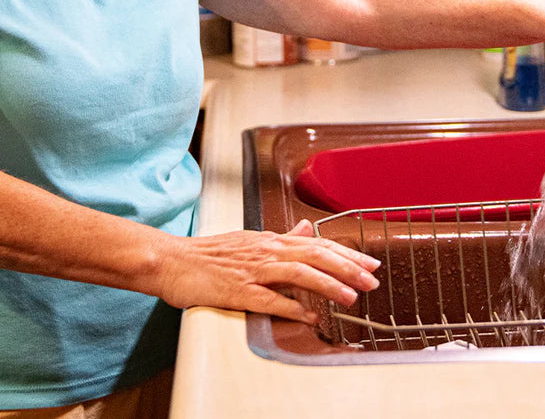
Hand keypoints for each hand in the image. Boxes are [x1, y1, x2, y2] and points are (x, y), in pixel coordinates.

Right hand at [154, 219, 380, 322]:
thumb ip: (280, 237)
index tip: (369, 263)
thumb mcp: (250, 239)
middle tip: (372, 279)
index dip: (345, 253)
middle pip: (314, 255)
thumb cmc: (209, 254)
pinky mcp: (238, 290)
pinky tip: (309, 316)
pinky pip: (269, 299)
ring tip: (351, 296)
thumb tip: (305, 228)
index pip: (316, 243)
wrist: (172, 260)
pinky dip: (292, 307)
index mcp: (270, 240)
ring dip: (328, 284)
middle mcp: (266, 251)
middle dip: (347, 266)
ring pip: (298, 273)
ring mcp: (252, 270)